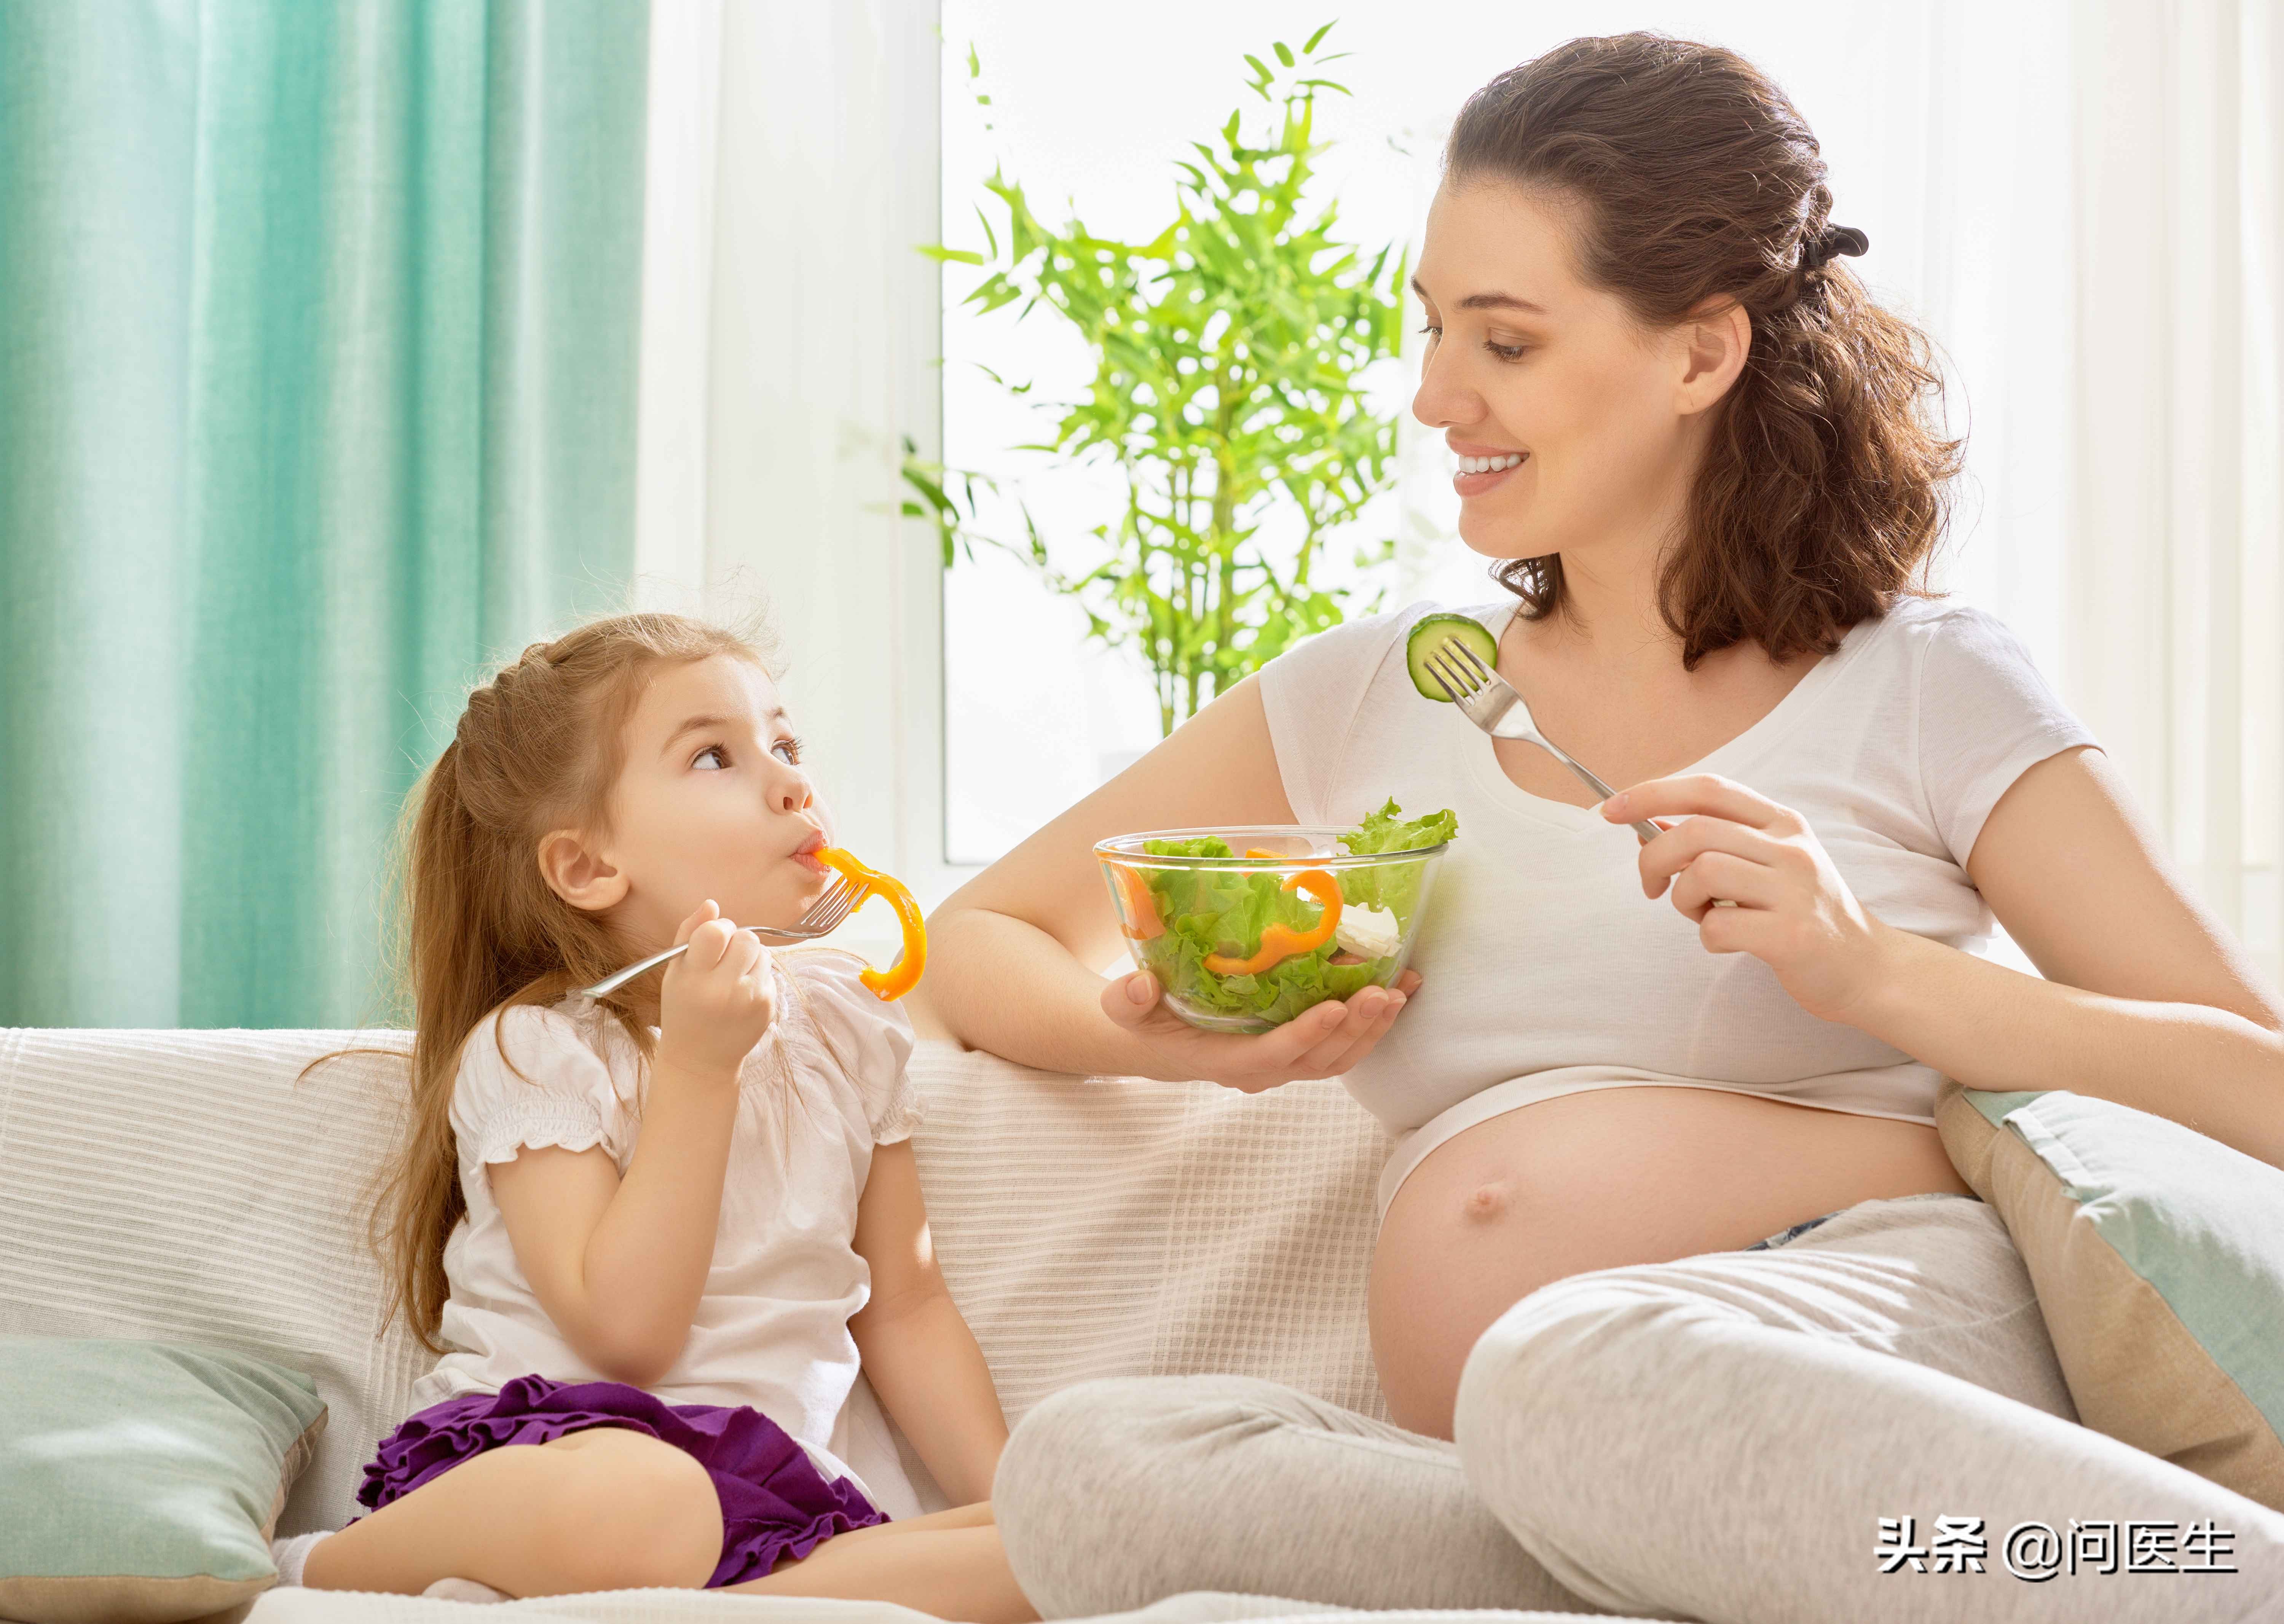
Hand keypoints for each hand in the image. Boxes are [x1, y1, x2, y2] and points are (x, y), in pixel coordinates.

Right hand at [656, 900, 777, 1081]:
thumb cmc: (684, 1009)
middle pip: (746, 937)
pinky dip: (757, 976)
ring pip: (762, 952)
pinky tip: (741, 995)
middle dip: (736, 942)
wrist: (702, 1060)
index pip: (715, 931)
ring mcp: (751, 1000)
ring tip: (731, 978)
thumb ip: (689, 933)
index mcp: (694, 979)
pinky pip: (769, 972)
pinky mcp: (769, 1007)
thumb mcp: (675, 972)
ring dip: (748, 958)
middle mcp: (724, 990)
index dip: (717, 929)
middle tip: (722, 961)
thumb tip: (712, 903)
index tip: (711, 942)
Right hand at [1098, 969, 1422, 1092]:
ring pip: (1338, 1058)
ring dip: (1373, 1028)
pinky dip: (1374, 1025)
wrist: (1159, 1041)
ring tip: (1401, 989)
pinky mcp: (1301, 1053)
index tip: (1335, 1005)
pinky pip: (1344, 1048)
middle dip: (1354, 1027)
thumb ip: (1126, 999)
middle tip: (1384, 991)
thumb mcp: (1124, 1009)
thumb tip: (1139, 985)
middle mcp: (1260, 1071)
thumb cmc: (1144, 1020)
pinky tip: (1399, 994)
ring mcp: (1285, 1065)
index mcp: (1222, 1060)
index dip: (1304, 1035)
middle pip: (1317, 1059)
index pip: (1269, 1055)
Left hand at [1602, 774, 1894, 1023]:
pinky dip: (1708, 937)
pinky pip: (1717, 927)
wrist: (1865, 967)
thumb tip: (1646, 826)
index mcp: (1783, 823)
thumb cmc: (1800, 913)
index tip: (1610, 809)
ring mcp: (1795, 891)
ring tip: (1704, 915)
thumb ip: (1717, 842)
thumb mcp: (1767, 864)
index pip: (1708, 789)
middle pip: (1694, 830)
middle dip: (1653, 859)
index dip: (1652, 793)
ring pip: (1702, 873)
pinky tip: (1729, 942)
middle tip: (1652, 888)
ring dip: (1683, 900)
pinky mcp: (1793, 935)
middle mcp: (1791, 848)